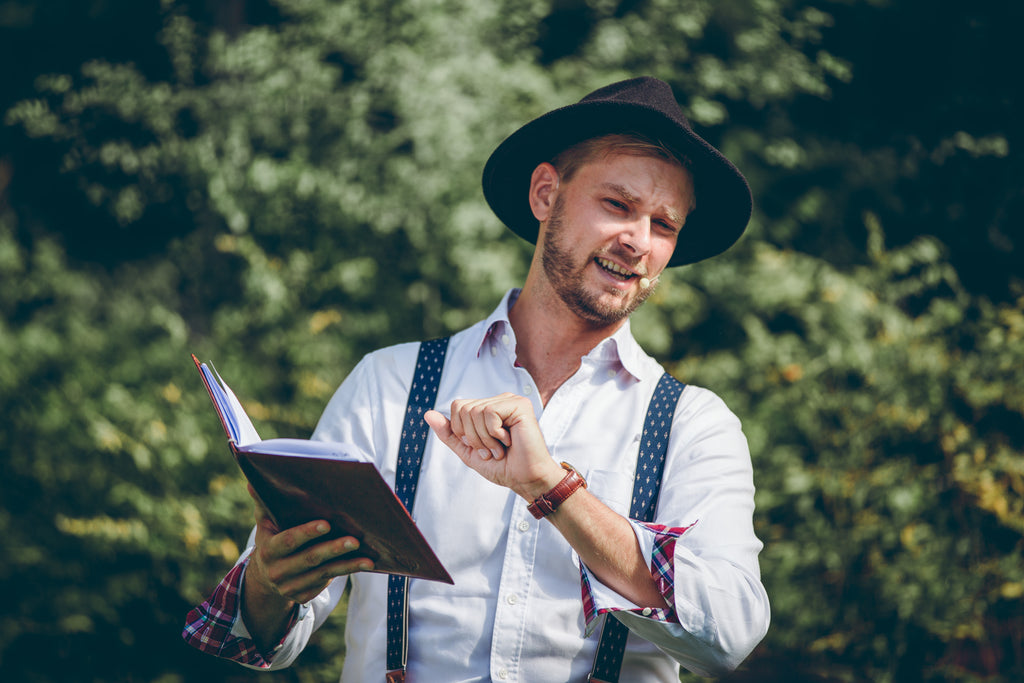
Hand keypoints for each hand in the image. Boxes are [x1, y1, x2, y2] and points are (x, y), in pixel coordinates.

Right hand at [243, 485, 372, 606]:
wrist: (266, 575)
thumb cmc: (272, 538)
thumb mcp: (265, 522)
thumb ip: (263, 503)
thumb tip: (253, 481)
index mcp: (267, 550)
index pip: (288, 541)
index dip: (307, 533)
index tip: (327, 523)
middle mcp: (277, 572)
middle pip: (309, 559)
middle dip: (333, 549)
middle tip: (355, 540)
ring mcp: (290, 588)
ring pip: (323, 574)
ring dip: (347, 565)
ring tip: (369, 558)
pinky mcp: (303, 596)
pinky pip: (327, 583)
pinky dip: (346, 573)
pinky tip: (364, 564)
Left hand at [424, 393, 563, 499]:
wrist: (525, 479)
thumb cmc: (503, 467)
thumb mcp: (468, 451)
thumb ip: (449, 433)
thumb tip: (427, 414)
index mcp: (487, 409)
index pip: (457, 406)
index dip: (461, 430)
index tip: (480, 447)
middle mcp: (499, 401)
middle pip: (463, 409)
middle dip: (472, 437)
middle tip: (491, 450)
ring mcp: (510, 401)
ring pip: (475, 411)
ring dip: (484, 438)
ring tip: (500, 448)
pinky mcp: (520, 405)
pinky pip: (489, 413)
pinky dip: (494, 434)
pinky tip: (509, 441)